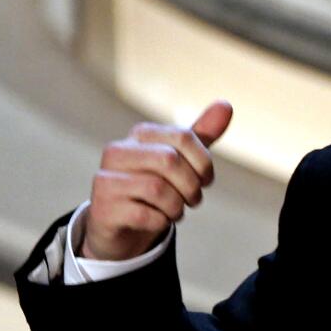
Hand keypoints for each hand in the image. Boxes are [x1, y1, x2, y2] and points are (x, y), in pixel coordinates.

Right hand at [81, 101, 232, 261]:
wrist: (122, 225)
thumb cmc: (155, 188)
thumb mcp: (181, 159)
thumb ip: (201, 135)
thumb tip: (226, 104)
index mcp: (140, 135)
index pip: (184, 137)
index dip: (204, 163)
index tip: (204, 180)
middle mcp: (118, 151)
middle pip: (170, 160)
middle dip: (191, 187)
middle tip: (192, 200)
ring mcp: (106, 178)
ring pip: (159, 190)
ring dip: (176, 208)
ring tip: (172, 211)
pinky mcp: (104, 207)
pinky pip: (146, 215)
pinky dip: (160, 222)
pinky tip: (154, 221)